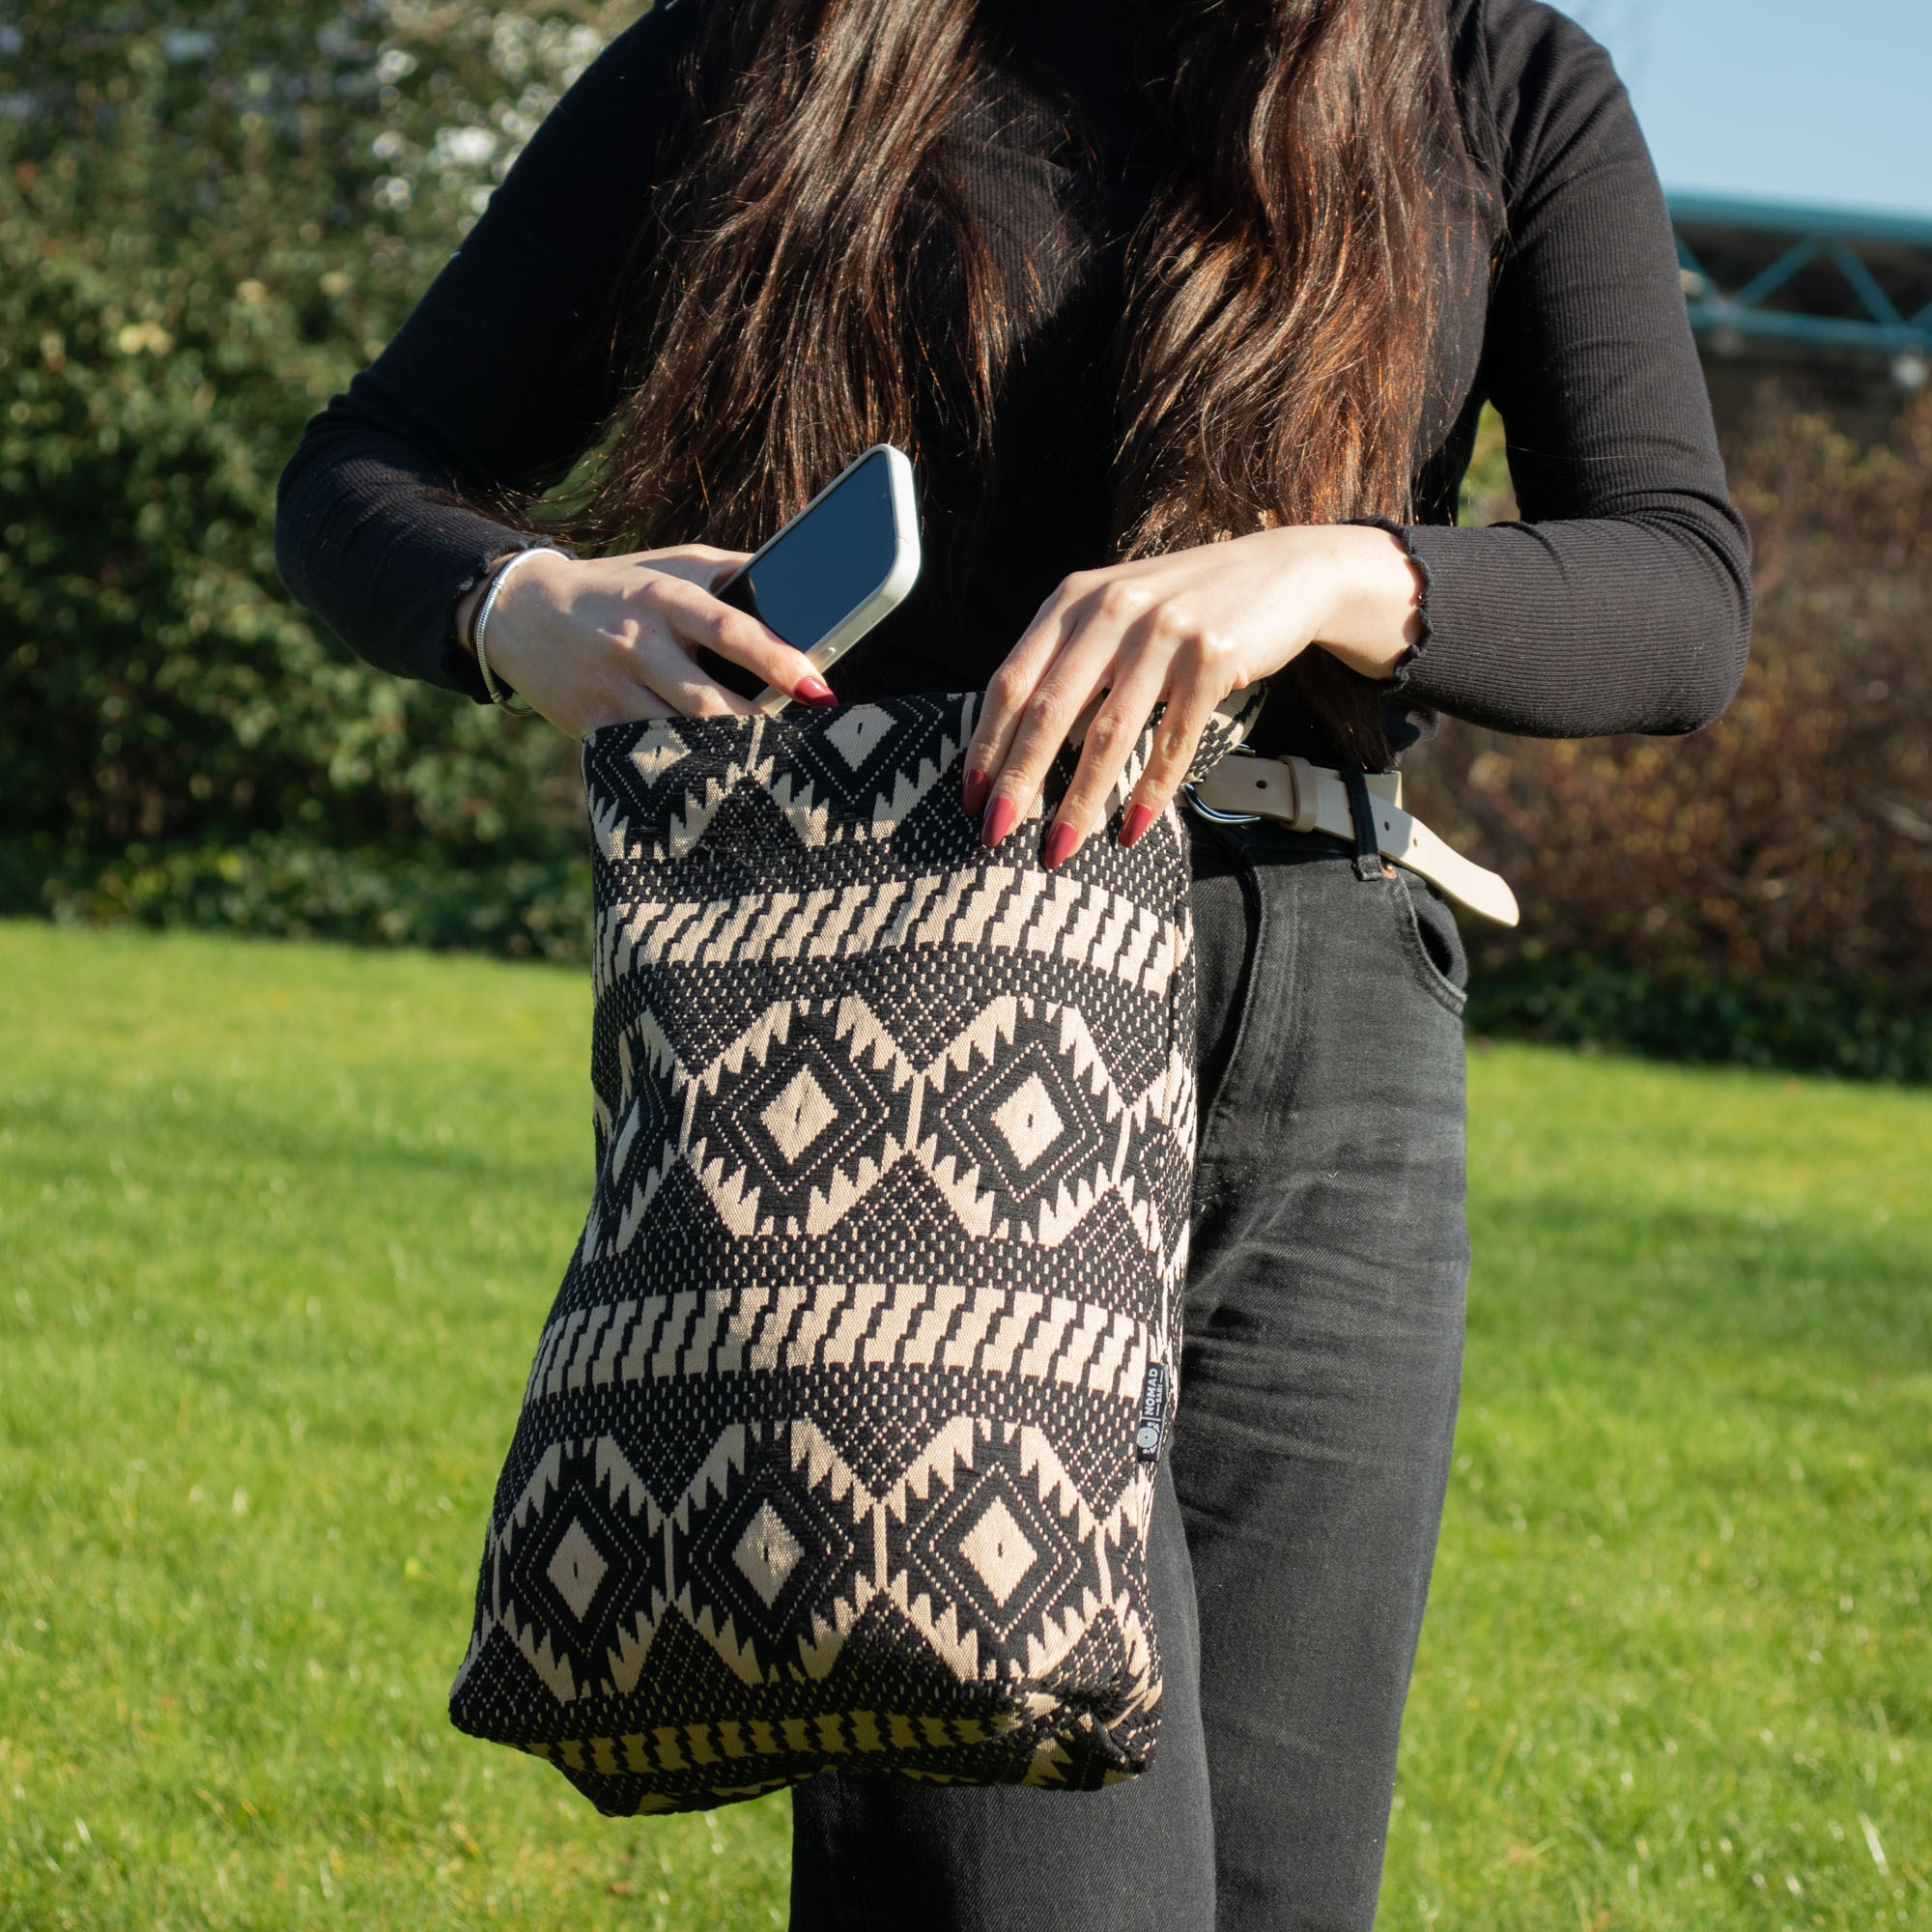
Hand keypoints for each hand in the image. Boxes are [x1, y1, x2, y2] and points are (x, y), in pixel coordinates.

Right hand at [455, 545, 839, 740]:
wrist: (520, 612)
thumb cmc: (617, 588)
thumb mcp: (668, 564)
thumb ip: (729, 573)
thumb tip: (796, 584)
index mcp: (662, 598)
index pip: (728, 629)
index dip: (776, 659)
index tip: (817, 686)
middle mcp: (637, 644)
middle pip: (707, 699)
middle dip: (759, 727)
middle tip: (804, 745)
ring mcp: (612, 690)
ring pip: (679, 737)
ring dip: (727, 758)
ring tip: (770, 769)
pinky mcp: (592, 727)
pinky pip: (645, 758)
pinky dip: (683, 774)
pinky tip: (718, 789)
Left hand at [962, 524, 1424, 865]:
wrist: (1284, 571)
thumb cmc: (1185, 606)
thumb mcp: (1116, 613)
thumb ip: (1069, 659)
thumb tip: (1015, 744)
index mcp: (1073, 600)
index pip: (1011, 681)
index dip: (987, 744)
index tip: (970, 799)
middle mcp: (1111, 609)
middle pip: (1048, 710)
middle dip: (1017, 780)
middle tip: (994, 835)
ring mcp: (1163, 632)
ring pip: (1107, 733)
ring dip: (1078, 800)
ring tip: (1058, 849)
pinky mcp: (1212, 657)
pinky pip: (1172, 741)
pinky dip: (1149, 793)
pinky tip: (1131, 832)